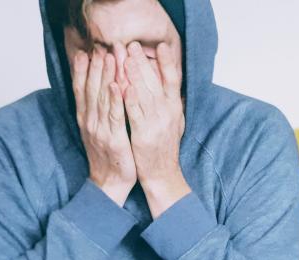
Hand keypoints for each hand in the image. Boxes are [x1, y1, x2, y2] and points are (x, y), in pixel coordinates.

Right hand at [72, 48, 136, 205]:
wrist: (109, 183)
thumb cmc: (107, 156)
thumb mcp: (97, 131)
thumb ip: (96, 111)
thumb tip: (96, 91)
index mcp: (85, 119)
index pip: (81, 89)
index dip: (82, 70)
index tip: (85, 51)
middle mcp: (89, 121)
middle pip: (90, 88)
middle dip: (95, 66)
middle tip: (100, 46)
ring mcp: (100, 130)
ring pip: (102, 98)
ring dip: (105, 75)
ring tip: (109, 57)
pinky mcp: (113, 139)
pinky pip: (114, 116)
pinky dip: (114, 99)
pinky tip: (116, 85)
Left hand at [124, 41, 189, 217]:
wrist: (162, 175)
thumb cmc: (164, 148)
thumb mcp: (174, 122)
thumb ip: (172, 103)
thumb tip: (173, 84)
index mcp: (174, 108)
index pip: (173, 80)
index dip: (168, 62)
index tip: (162, 45)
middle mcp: (168, 113)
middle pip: (156, 82)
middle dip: (143, 62)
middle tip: (131, 44)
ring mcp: (157, 124)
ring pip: (145, 94)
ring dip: (134, 75)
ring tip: (125, 57)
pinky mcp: (144, 135)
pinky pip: (136, 114)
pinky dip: (130, 99)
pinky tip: (123, 86)